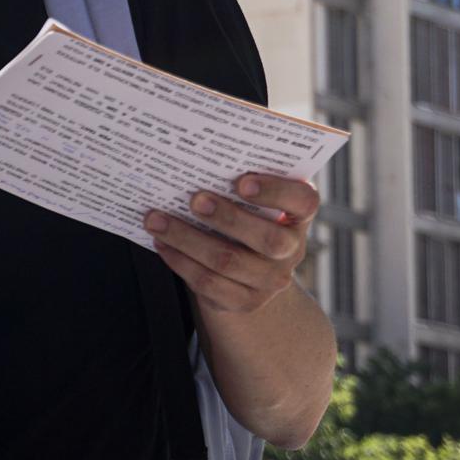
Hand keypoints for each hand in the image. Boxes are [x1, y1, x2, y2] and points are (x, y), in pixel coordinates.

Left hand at [144, 174, 319, 314]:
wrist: (248, 272)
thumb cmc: (244, 217)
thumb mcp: (252, 200)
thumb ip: (238, 182)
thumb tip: (194, 159)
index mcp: (298, 215)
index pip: (303, 201)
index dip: (276, 191)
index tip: (241, 181)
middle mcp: (292, 249)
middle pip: (268, 239)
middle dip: (227, 218)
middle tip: (194, 199)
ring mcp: (271, 280)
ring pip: (229, 261)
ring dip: (187, 239)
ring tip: (156, 220)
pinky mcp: (245, 301)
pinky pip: (209, 283)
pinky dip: (180, 261)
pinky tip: (161, 243)